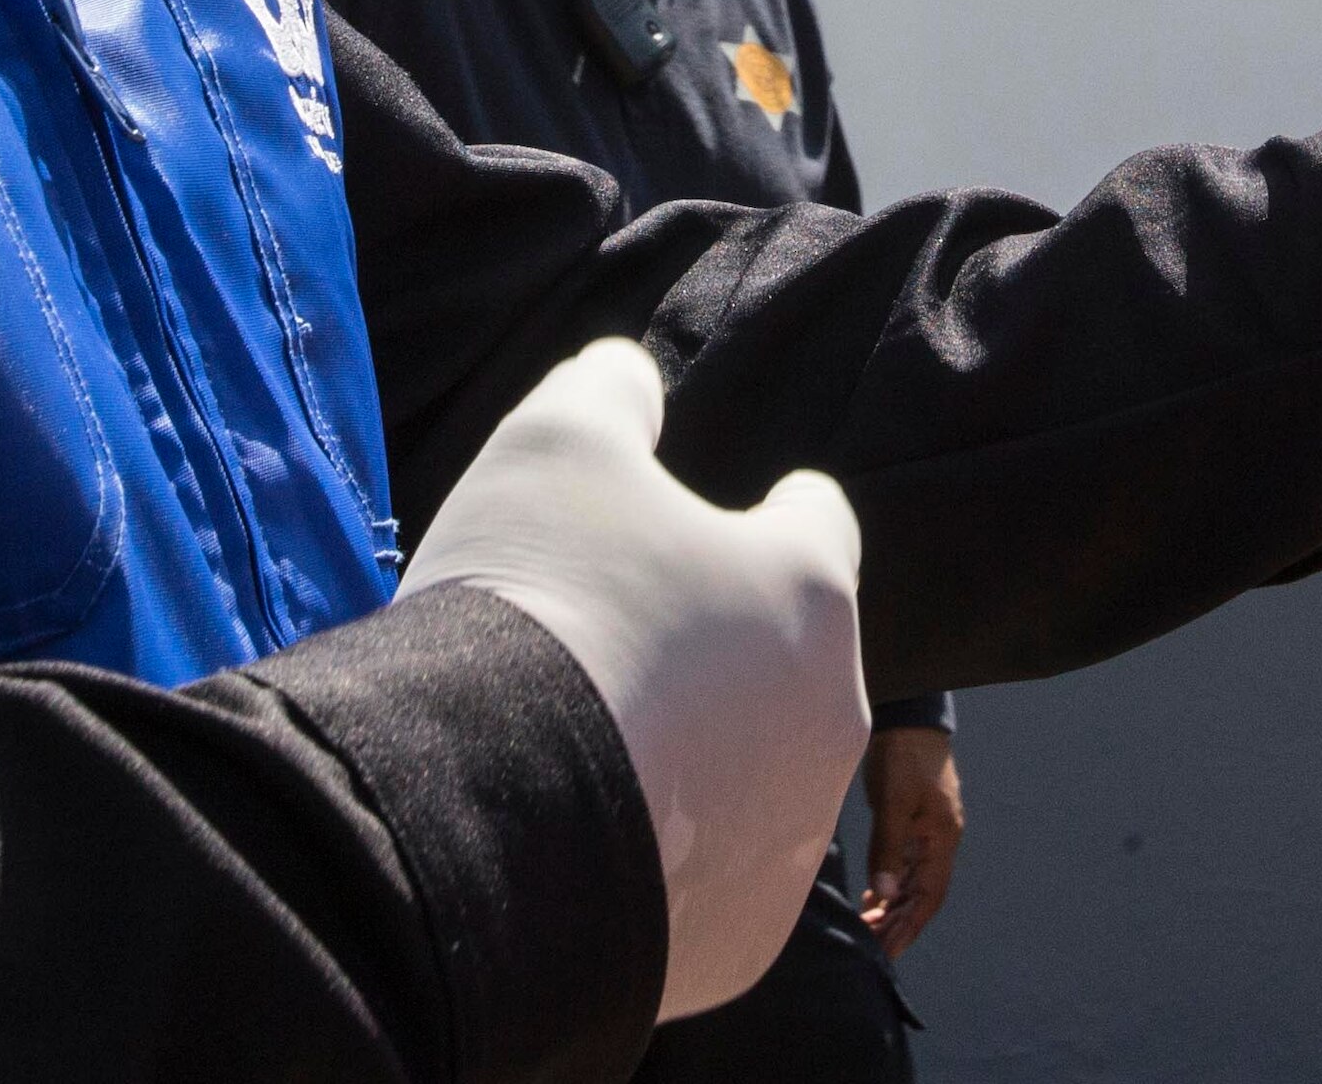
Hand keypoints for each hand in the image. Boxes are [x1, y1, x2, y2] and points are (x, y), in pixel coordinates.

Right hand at [396, 341, 868, 1020]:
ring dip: (697, 754)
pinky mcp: (743, 938)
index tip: (740, 514)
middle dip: (720, 645)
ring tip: (592, 748)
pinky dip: (665, 857)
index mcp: (808, 585)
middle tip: (621, 642)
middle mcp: (831, 710)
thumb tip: (628, 382)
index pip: (818, 523)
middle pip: (788, 658)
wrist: (490, 815)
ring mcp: (794, 834)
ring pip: (756, 775)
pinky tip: (587, 834)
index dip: (773, 512)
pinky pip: (709, 880)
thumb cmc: (539, 602)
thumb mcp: (554, 441)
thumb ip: (608, 392)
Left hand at [856, 724, 963, 956]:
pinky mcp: (913, 825)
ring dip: (892, 908)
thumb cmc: (903, 758)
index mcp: (943, 839)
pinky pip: (903, 866)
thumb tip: (885, 894)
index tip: (889, 952)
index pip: (929, 896)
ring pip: (911, 883)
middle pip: (921, 895)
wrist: (908, 720)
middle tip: (873, 950)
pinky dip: (889, 887)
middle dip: (898, 924)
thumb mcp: (893, 802)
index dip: (910, 926)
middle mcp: (939, 842)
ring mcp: (927, 834)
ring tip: (868, 931)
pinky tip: (871, 899)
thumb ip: (888, 848)